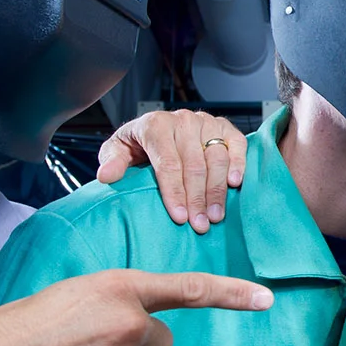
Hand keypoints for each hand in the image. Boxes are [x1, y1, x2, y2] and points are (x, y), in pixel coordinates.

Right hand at [0, 270, 272, 345]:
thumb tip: (139, 331)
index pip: (187, 290)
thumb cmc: (11, 334)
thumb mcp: (66, 299)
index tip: (267, 299)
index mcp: (115, 290)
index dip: (231, 294)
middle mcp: (128, 327)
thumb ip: (110, 308)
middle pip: (159, 341)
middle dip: (132, 345)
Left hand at [97, 110, 247, 233]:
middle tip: (200, 225)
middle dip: (197, 198)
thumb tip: (107, 177)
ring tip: (216, 215)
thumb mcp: (118, 150)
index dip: (174, 192)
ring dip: (217, 190)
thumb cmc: (138, 145)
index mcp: (155, 125)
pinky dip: (239, 163)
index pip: (168, 162)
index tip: (180, 217)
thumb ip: (112, 161)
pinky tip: (235, 184)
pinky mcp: (225, 127)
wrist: (158, 128)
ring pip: (216, 158)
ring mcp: (206, 122)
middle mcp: (183, 120)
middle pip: (194, 164)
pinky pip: (237, 145)